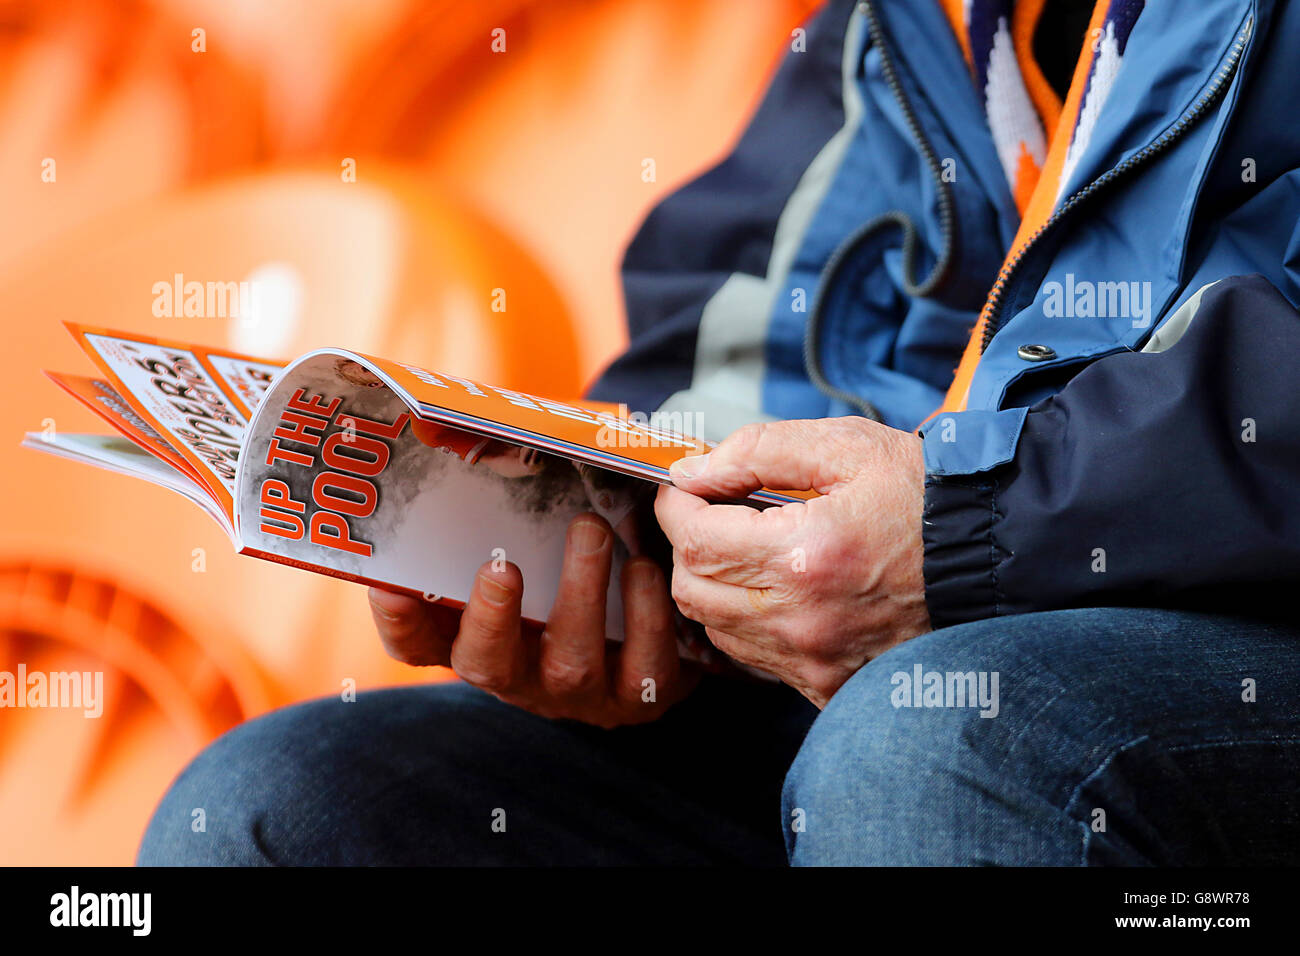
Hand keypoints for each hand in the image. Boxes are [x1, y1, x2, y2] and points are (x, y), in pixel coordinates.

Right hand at [368, 513, 698, 727]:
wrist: (658, 636)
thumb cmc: (577, 577)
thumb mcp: (532, 550)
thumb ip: (498, 511)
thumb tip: (455, 428)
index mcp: (481, 640)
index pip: (419, 646)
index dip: (399, 623)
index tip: (388, 585)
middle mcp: (522, 676)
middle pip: (488, 663)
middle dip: (490, 617)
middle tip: (502, 566)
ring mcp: (581, 694)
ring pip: (572, 662)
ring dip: (580, 591)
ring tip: (591, 529)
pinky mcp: (641, 695)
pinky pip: (643, 668)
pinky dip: (645, 613)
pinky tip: (644, 567)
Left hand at [654, 418, 929, 707]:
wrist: (994, 559)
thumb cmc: (925, 498)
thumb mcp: (848, 447)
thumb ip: (759, 451)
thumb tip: (695, 471)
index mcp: (805, 555)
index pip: (695, 540)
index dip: (675, 508)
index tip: (683, 489)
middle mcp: (803, 620)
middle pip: (691, 590)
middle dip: (687, 545)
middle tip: (711, 514)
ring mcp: (816, 662)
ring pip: (715, 630)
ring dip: (714, 586)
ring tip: (745, 550)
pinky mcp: (829, 686)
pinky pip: (757, 660)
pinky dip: (748, 624)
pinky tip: (778, 591)